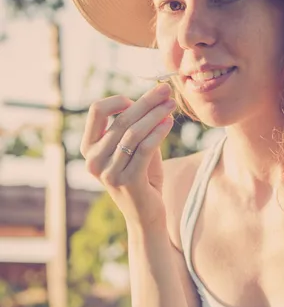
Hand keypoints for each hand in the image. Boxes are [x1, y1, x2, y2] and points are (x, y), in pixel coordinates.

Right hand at [81, 83, 175, 230]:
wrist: (146, 216)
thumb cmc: (142, 178)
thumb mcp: (134, 149)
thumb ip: (136, 128)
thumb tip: (152, 99)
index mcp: (89, 148)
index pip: (96, 111)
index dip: (118, 100)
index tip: (140, 98)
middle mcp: (93, 160)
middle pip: (121, 120)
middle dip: (146, 102)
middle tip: (165, 90)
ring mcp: (108, 172)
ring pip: (134, 132)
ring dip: (156, 114)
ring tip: (172, 105)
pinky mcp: (127, 181)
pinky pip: (145, 148)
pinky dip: (159, 131)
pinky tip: (170, 122)